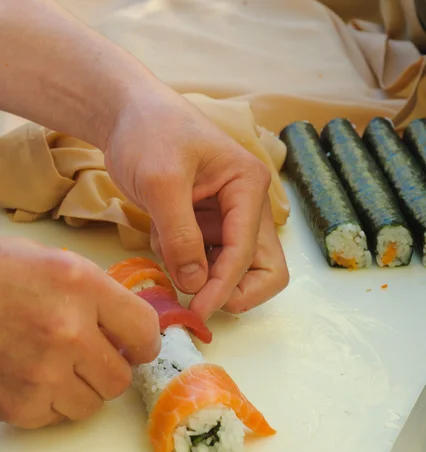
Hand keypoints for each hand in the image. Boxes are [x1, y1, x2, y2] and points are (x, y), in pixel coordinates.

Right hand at [0, 238, 159, 428]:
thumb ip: (97, 294)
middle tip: (93, 358)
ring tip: (58, 368)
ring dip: (80, 389)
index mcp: (82, 286)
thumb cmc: (1, 271)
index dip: (144, 343)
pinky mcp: (16, 401)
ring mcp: (41, 370)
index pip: (144, 330)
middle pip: (120, 378)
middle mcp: (67, 330)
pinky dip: (47, 404)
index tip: (136, 346)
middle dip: (110, 370)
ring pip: (90, 405)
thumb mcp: (56, 262)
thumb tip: (125, 326)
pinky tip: (32, 379)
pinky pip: (52, 417)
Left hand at [104, 80, 288, 320]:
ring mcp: (228, 218)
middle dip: (234, 290)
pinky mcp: (207, 225)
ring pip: (236, 269)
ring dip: (206, 276)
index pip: (246, 252)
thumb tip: (195, 286)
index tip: (198, 312)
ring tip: (169, 251)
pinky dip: (186, 262)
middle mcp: (247, 206)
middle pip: (264, 268)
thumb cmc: (147, 132)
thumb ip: (180, 236)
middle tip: (200, 301)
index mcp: (248, 187)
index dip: (224, 286)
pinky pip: (207, 260)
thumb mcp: (161, 183)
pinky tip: (162, 237)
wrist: (126, 113)